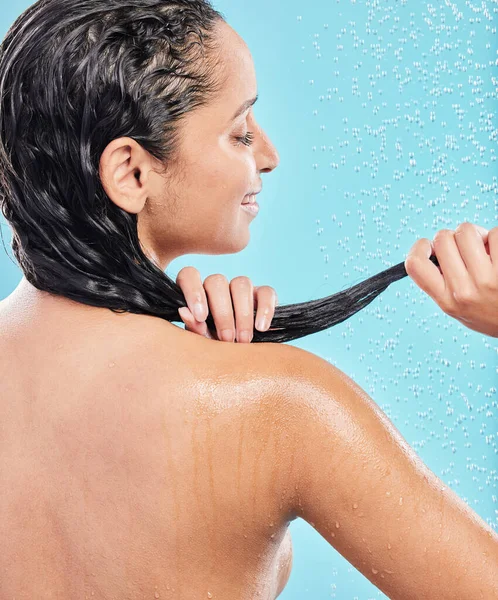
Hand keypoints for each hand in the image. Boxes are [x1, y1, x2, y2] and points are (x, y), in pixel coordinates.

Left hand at [175, 267, 277, 341]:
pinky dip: (265, 309)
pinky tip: (261, 328)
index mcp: (197, 294)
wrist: (241, 361)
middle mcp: (217, 286)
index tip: (201, 317)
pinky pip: (267, 292)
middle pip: (217, 281)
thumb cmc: (214, 351)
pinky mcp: (263, 294)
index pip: (189, 275)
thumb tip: (184, 311)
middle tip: (227, 339)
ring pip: (242, 283)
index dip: (194, 292)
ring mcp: (241, 288)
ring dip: (243, 313)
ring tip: (243, 340)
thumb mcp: (202, 344)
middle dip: (223, 313)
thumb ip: (194, 328)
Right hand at [405, 222, 497, 336]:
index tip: (428, 246)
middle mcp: (464, 291)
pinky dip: (495, 237)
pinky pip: (495, 233)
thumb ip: (441, 282)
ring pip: (467, 231)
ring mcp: (487, 279)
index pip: (416, 265)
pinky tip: (496, 251)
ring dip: (475, 234)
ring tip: (483, 248)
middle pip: (443, 239)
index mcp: (445, 300)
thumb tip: (435, 246)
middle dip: (452, 236)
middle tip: (462, 248)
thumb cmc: (488, 314)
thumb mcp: (456, 307)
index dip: (420, 247)